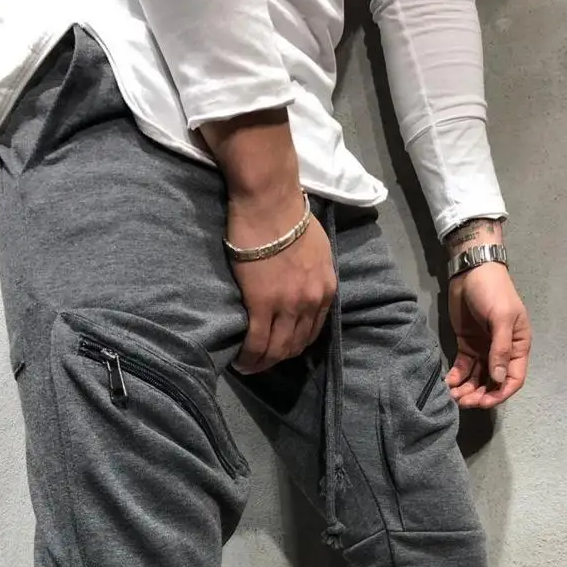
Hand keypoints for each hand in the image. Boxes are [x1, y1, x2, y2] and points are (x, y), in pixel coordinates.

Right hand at [200, 109, 336, 374]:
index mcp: (326, 288)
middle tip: (262, 362)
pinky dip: (249, 357)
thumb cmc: (288, 213)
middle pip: (296, 344)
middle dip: (279, 359)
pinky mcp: (262, 304)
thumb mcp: (316, 248)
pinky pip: (257, 342)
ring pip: (277, 348)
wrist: (270, 200)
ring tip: (249, 366)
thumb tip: (301, 283)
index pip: (313, 330)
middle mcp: (312, 301)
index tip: (282, 349)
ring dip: (262, 362)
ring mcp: (288, 305)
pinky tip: (240, 362)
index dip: (296, 345)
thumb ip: (313, 272)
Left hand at [443, 218, 531, 407]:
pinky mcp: (467, 345)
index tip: (485, 402)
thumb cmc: (493, 292)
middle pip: (493, 382)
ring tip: (453, 396)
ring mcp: (483, 349)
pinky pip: (463, 368)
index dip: (501, 393)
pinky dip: (457, 377)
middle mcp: (501, 352)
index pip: (514, 378)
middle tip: (463, 402)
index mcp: (517, 346)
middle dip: (480, 395)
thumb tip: (498, 378)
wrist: (471, 272)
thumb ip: (500, 349)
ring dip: (467, 390)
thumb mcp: (502, 318)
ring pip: (477, 378)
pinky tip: (448, 382)